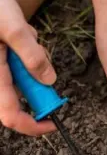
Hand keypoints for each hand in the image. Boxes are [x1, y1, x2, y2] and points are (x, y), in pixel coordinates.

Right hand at [0, 0, 56, 135]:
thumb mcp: (14, 28)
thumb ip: (32, 55)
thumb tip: (49, 81)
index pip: (11, 115)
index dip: (33, 125)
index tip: (53, 123)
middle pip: (21, 98)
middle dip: (37, 82)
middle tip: (38, 52)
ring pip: (25, 81)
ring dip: (34, 63)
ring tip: (25, 34)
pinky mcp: (3, 62)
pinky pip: (22, 67)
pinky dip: (30, 55)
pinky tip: (23, 34)